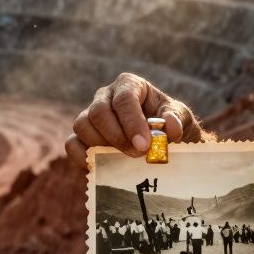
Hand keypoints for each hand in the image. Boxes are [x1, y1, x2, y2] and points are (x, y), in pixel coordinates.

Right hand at [64, 72, 201, 168]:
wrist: (163, 143)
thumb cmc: (170, 125)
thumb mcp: (181, 118)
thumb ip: (176, 119)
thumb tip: (169, 128)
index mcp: (129, 85)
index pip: (124, 99)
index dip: (132, 122)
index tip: (144, 145)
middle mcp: (106, 97)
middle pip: (99, 111)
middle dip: (117, 136)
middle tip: (136, 154)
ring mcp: (91, 116)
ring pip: (82, 126)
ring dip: (101, 146)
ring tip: (123, 159)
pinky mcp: (82, 137)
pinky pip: (72, 144)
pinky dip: (83, 158)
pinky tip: (104, 167)